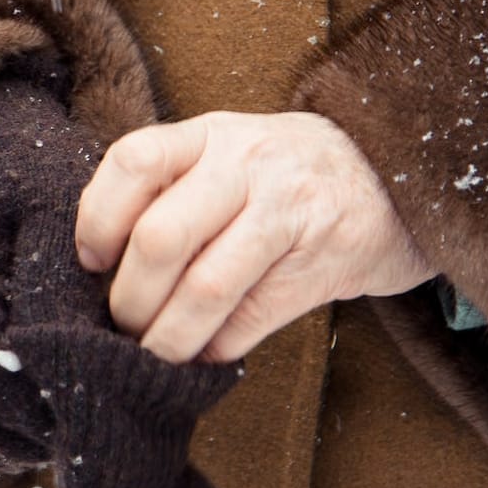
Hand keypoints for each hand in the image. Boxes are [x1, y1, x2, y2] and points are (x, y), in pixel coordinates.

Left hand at [75, 111, 434, 363]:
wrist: (395, 174)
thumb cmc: (285, 173)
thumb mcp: (228, 153)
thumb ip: (172, 189)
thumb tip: (103, 268)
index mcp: (210, 135)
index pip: (132, 162)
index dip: (97, 219)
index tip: (92, 262)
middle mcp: (246, 164)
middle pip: (161, 237)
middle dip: (129, 298)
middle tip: (123, 324)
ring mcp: (289, 211)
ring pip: (206, 287)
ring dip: (169, 337)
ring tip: (157, 352)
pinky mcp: (323, 262)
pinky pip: (251, 319)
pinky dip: (217, 347)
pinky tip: (207, 352)